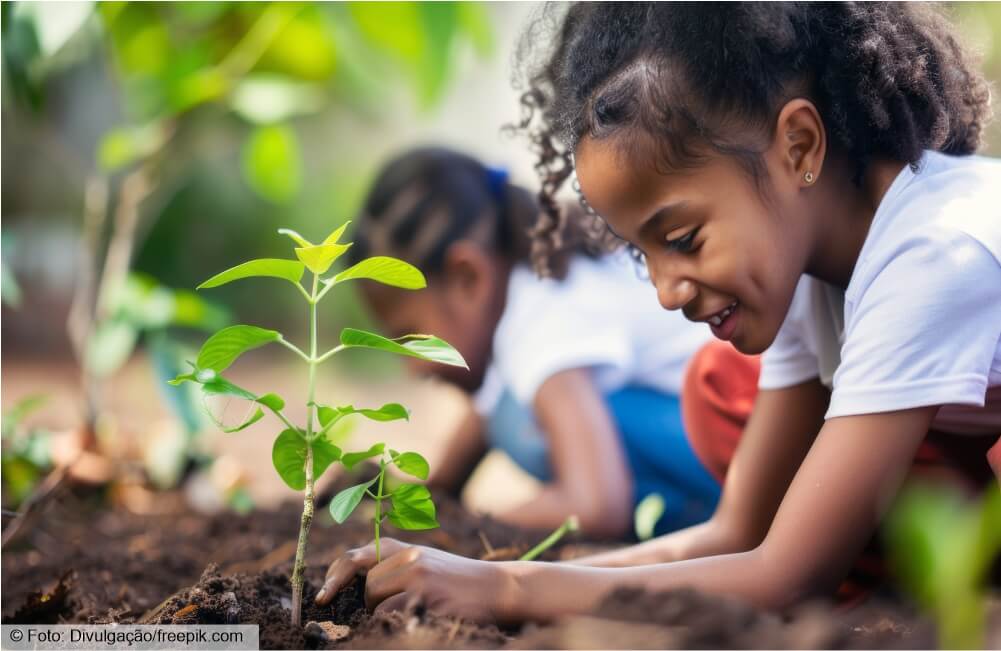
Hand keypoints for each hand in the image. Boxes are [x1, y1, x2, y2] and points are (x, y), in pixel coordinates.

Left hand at [315, 538, 515, 622]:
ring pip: (377, 603)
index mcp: (402, 547)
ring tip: (414, 611)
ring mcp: (417, 576)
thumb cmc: (456, 581)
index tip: (323, 598)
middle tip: (394, 610)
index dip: (333, 578)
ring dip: (385, 615)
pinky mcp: (426, 597)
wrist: (498, 587)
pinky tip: (420, 617)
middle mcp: (408, 556)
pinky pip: (393, 616)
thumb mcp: (423, 562)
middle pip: (366, 587)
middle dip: (371, 605)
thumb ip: (391, 567)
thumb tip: (350, 587)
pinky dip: (398, 622)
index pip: (353, 558)